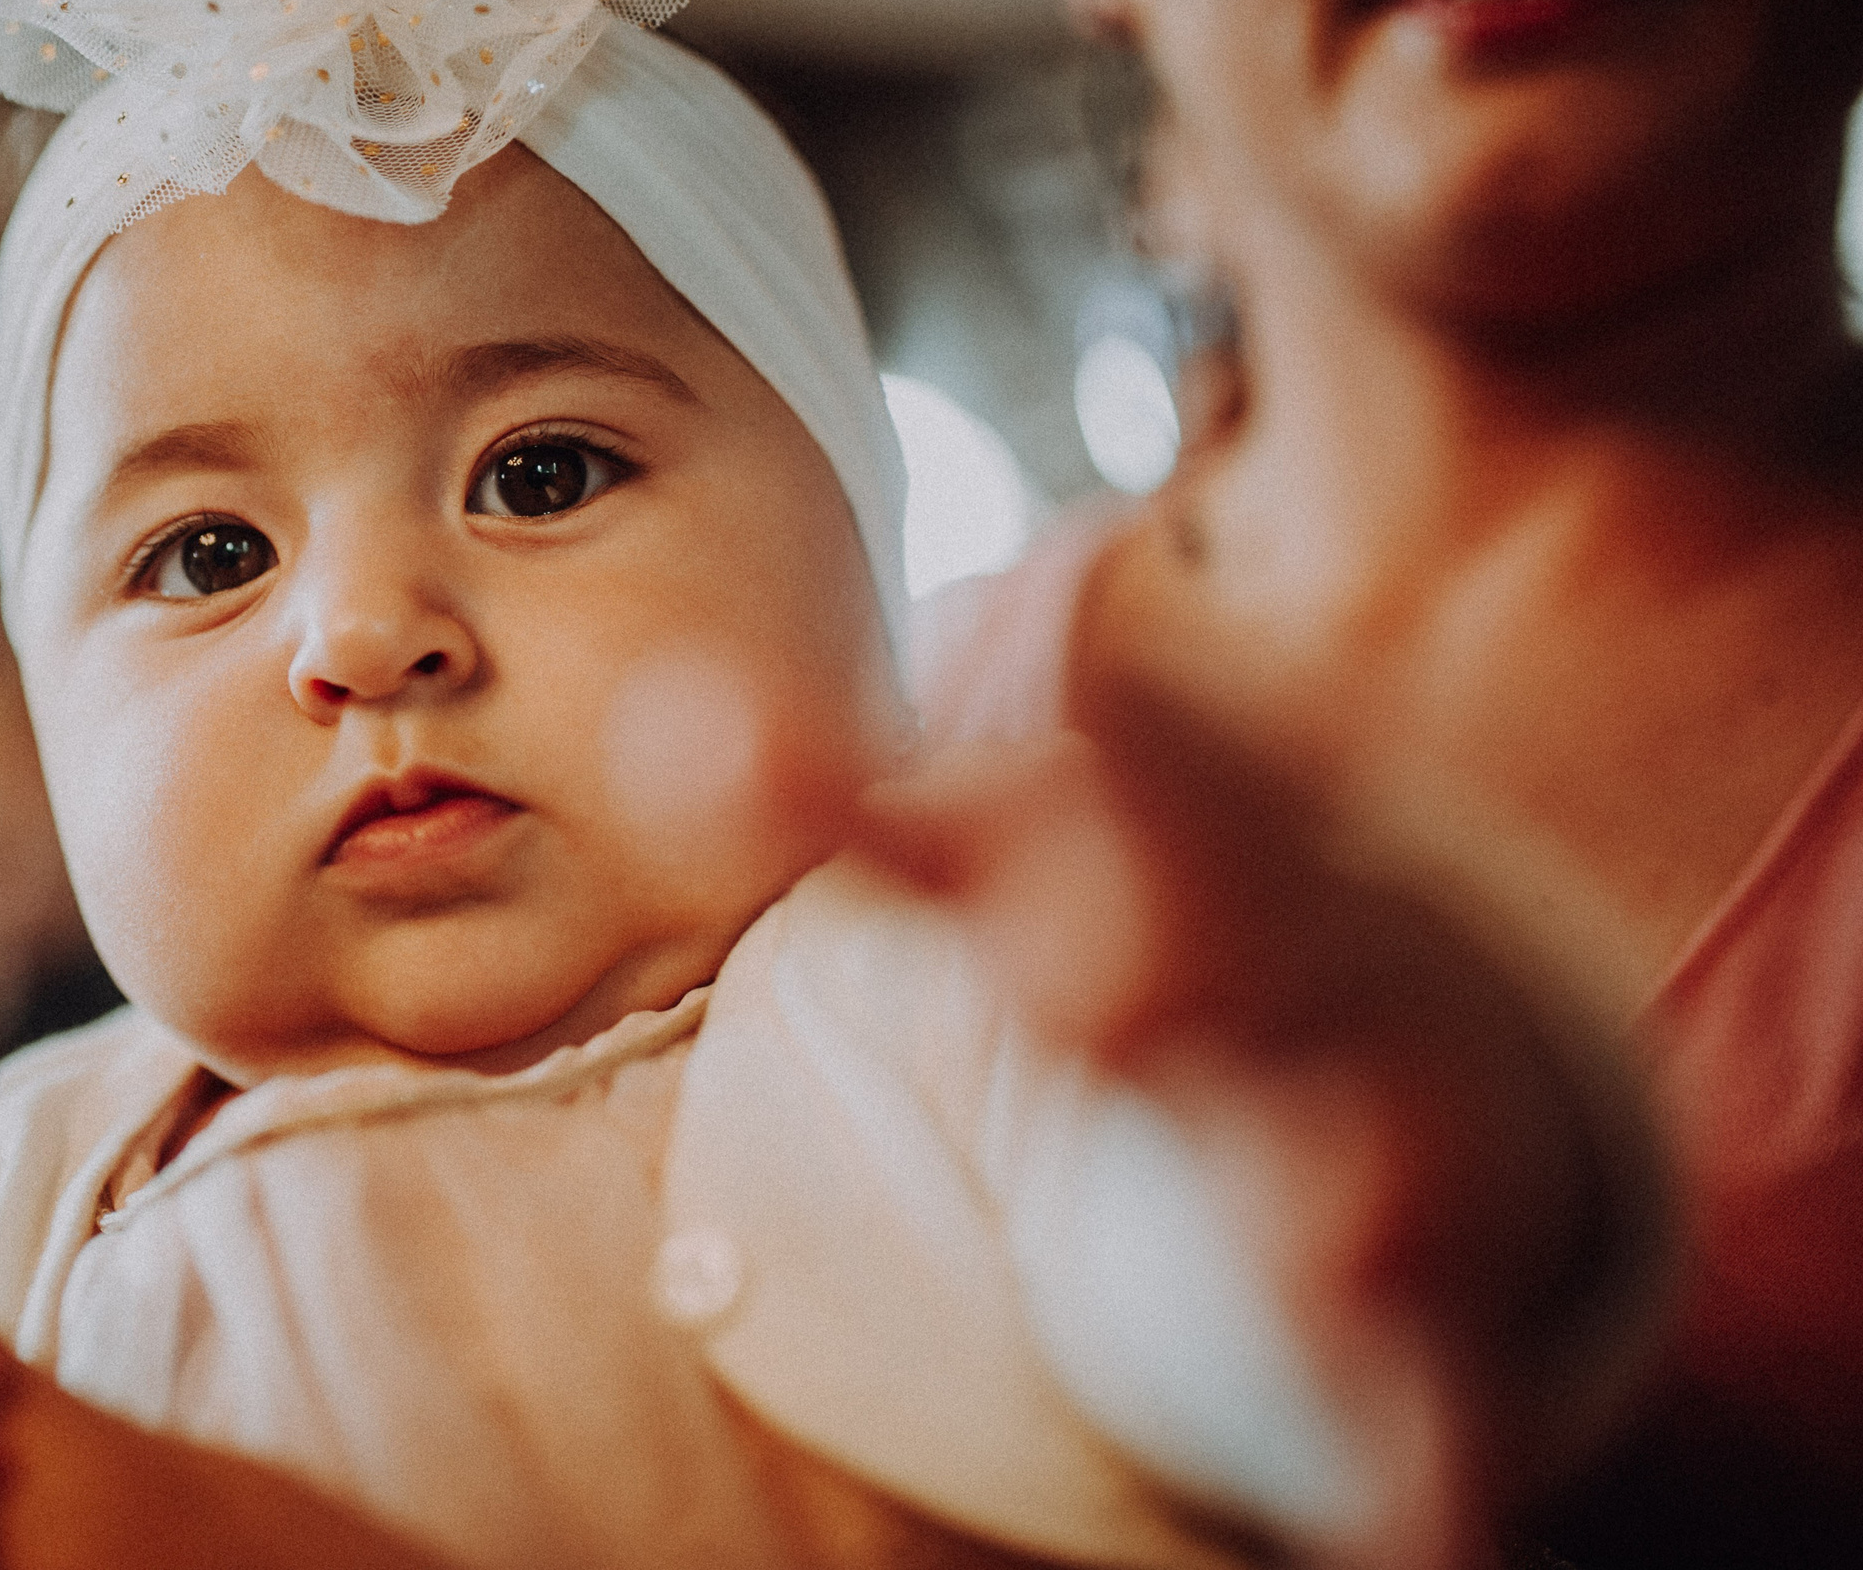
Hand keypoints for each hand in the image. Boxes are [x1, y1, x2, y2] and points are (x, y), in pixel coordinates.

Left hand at [849, 686, 1663, 1565]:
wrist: (1423, 1056)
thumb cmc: (1154, 936)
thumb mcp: (998, 865)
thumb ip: (831, 796)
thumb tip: (660, 714)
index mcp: (1171, 849)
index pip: (1121, 762)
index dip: (1093, 709)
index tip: (1057, 620)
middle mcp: (1280, 972)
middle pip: (1225, 942)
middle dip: (1161, 951)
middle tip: (1082, 985)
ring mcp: (1376, 1135)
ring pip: (1382, 1152)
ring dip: (1350, 1200)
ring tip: (1335, 1249)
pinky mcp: (1420, 1317)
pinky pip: (1438, 1389)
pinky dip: (1435, 1463)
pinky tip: (1423, 1533)